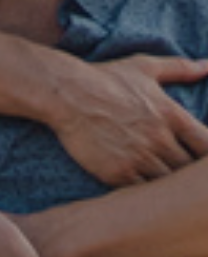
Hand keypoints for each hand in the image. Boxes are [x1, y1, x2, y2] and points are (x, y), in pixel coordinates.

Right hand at [53, 55, 207, 185]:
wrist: (64, 94)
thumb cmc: (104, 79)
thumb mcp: (143, 67)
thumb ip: (180, 68)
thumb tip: (207, 66)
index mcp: (171, 115)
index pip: (207, 146)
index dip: (206, 155)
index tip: (197, 155)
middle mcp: (159, 138)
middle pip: (189, 169)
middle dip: (185, 170)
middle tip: (174, 166)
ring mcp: (138, 157)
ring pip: (167, 182)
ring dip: (165, 182)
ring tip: (158, 178)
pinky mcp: (117, 172)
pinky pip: (142, 191)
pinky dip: (143, 189)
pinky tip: (138, 182)